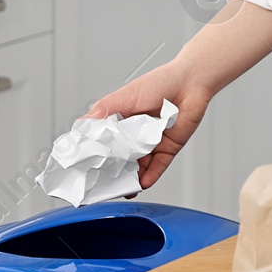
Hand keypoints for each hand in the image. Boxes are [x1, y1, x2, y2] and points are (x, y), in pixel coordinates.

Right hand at [84, 60, 215, 192]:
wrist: (190, 83)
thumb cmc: (159, 83)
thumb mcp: (124, 96)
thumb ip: (103, 111)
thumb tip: (81, 125)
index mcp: (121, 121)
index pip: (104, 143)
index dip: (95, 155)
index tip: (84, 169)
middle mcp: (135, 135)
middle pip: (119, 160)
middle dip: (110, 173)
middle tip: (100, 185)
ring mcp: (151, 144)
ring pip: (137, 168)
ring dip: (129, 179)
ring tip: (120, 189)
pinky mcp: (168, 149)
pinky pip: (157, 167)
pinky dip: (150, 177)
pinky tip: (141, 183)